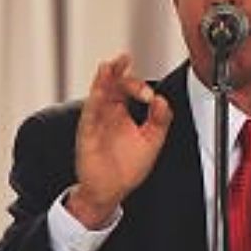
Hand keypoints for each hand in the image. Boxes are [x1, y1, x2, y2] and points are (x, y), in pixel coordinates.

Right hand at [67, 54, 172, 228]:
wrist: (110, 191)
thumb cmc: (127, 168)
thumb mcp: (152, 141)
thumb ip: (160, 120)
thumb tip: (162, 99)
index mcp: (123, 112)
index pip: (128, 88)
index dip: (139, 86)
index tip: (150, 96)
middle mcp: (108, 113)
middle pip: (111, 84)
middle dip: (118, 71)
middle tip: (125, 60)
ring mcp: (96, 121)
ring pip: (98, 94)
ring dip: (103, 79)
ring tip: (109, 66)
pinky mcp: (88, 133)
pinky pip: (89, 115)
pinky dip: (94, 102)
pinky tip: (99, 92)